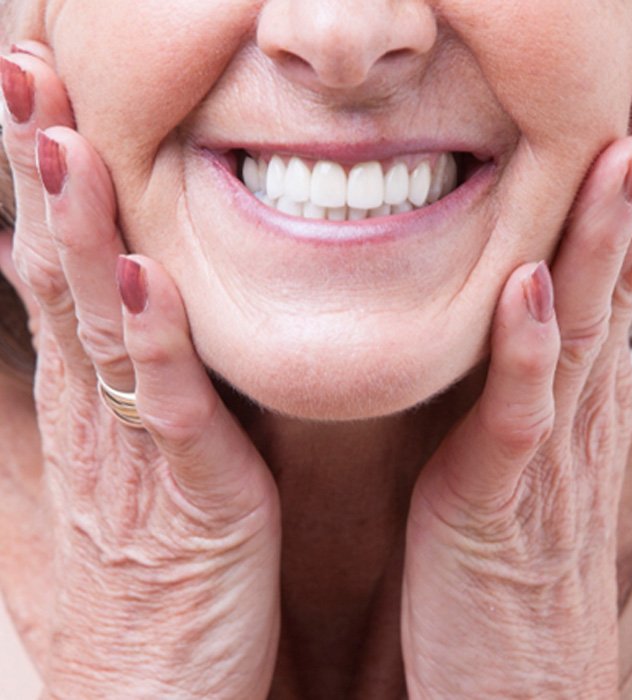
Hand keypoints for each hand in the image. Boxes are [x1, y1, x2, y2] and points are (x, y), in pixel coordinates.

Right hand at [0, 43, 279, 698]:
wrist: (150, 696)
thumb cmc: (144, 584)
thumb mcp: (122, 476)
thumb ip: (122, 397)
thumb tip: (117, 323)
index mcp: (86, 402)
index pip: (52, 273)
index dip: (41, 188)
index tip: (36, 106)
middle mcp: (93, 412)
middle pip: (57, 273)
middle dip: (41, 174)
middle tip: (25, 74)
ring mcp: (131, 451)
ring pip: (96, 322)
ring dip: (78, 231)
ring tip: (61, 141)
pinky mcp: (186, 494)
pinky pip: (166, 404)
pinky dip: (152, 339)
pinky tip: (142, 278)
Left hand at [401, 48, 631, 698]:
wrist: (514, 680)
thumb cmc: (502, 562)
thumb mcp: (512, 451)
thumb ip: (515, 382)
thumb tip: (513, 312)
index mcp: (565, 391)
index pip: (603, 264)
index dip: (626, 181)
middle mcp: (570, 407)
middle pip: (612, 270)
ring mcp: (544, 452)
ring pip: (580, 324)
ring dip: (602, 235)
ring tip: (624, 144)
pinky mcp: (501, 500)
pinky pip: (517, 413)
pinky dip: (526, 348)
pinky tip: (532, 285)